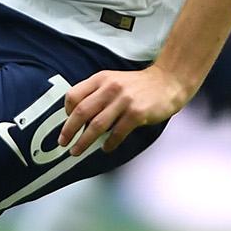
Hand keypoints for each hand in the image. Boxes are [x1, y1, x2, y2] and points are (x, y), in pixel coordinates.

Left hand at [59, 65, 189, 155]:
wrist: (168, 81)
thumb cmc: (138, 85)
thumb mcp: (113, 80)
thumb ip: (96, 93)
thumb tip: (78, 116)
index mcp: (101, 79)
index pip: (74, 95)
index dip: (66, 112)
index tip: (66, 124)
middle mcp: (110, 88)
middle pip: (82, 112)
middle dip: (69, 131)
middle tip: (63, 143)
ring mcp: (124, 100)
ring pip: (96, 125)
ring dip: (84, 141)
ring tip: (77, 151)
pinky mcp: (137, 113)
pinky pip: (117, 133)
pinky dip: (109, 143)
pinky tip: (105, 148)